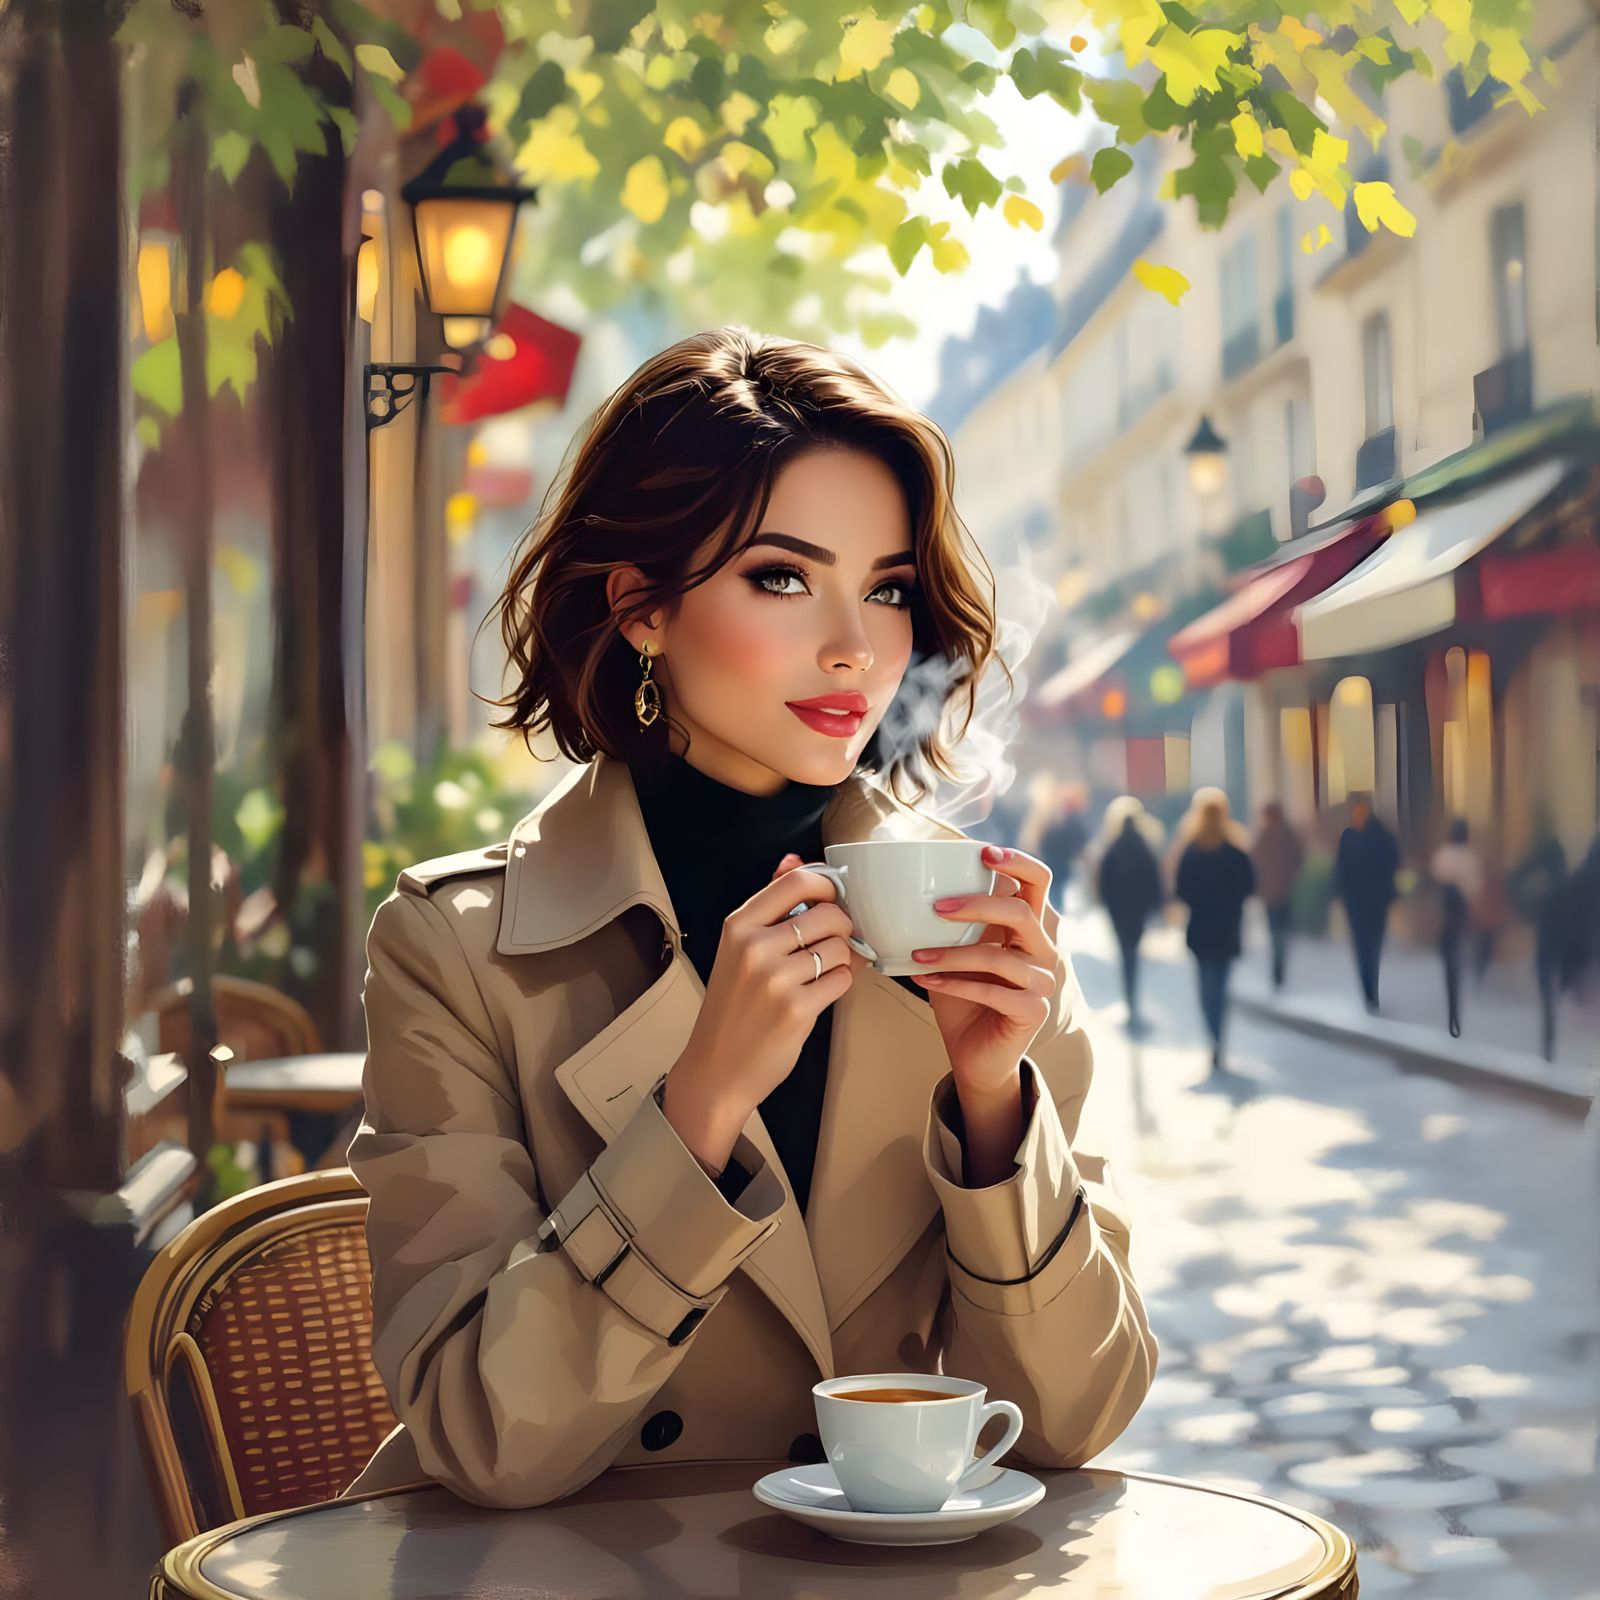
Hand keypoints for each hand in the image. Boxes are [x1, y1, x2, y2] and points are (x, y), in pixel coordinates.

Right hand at [661, 854, 867, 1174]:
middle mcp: (754, 947)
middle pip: (828, 914)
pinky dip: (840, 985)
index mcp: (738, 925)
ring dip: (842, 960)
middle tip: (830, 945)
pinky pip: (843, 980)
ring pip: (840, 948)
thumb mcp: (738, 949)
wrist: (717, 1069)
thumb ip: (769, 904)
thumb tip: (792, 860)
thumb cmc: (732, 1008)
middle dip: (841, 928)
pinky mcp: (797, 1009)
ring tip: (820, 974)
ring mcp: (776, 979)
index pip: (797, 881)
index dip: (827, 884)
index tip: (833, 898)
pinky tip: (820, 994)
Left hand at [907, 844, 1057, 1098]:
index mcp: (1030, 925)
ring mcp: (1043, 981)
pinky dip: (953, 984)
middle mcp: (1044, 949)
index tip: (982, 852)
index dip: (1017, 861)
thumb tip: (916, 881)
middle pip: (1023, 912)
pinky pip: (992, 991)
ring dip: (953, 954)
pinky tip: (924, 979)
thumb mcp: (956, 949)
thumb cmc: (964, 993)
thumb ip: (954, 919)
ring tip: (918, 955)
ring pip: (999, 956)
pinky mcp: (1034, 1011)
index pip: (1038, 880)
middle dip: (978, 905)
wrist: (974, 1052)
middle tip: (937, 907)